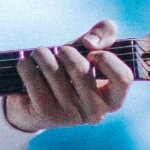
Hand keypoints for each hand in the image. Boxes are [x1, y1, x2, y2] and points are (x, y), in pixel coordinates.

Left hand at [2, 20, 134, 131]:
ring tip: (39, 55)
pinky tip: (26, 65)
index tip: (92, 53)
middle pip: (80, 67)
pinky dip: (25, 64)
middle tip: (58, 51)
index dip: (107, 58)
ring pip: (53, 69)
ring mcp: (70, 115)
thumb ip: (105, 34)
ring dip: (42, 54)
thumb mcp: (90, 51)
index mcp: (113, 99)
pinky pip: (33, 77)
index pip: (123, 78)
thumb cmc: (69, 72)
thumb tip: (91, 42)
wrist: (33, 103)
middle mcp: (95, 112)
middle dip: (65, 51)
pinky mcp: (46, 113)